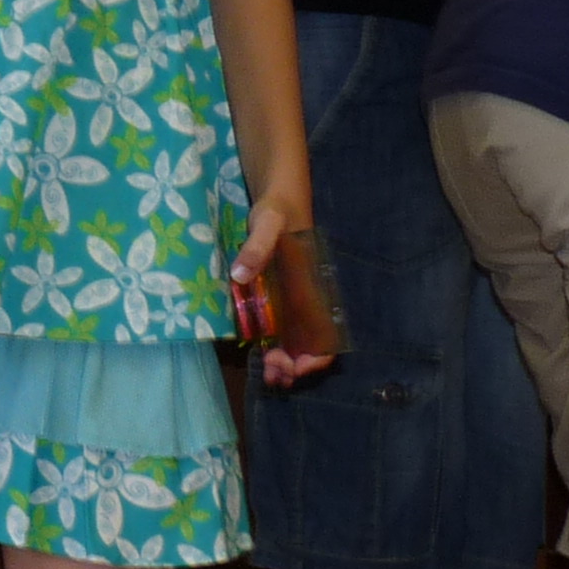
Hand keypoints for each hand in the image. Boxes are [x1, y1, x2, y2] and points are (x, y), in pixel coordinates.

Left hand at [232, 186, 331, 388]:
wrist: (278, 196)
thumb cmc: (278, 209)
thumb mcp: (267, 222)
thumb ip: (257, 245)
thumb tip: (240, 275)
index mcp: (314, 290)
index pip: (328, 339)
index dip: (315, 359)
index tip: (291, 367)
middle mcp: (308, 302)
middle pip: (311, 350)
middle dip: (294, 368)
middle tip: (270, 372)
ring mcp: (293, 302)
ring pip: (296, 346)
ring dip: (284, 364)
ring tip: (265, 371)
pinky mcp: (278, 297)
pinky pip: (281, 332)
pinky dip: (274, 348)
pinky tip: (259, 353)